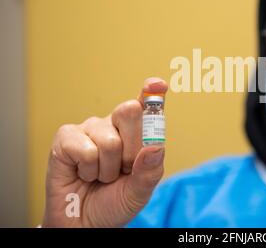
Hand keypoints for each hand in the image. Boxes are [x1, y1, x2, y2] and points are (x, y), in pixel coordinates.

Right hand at [42, 77, 167, 226]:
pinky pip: (86, 149)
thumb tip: (156, 147)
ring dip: (108, 168)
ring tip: (100, 176)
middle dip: (132, 148)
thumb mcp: (140, 191)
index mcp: (136, 133)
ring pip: (110, 140)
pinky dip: (88, 170)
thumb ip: (150, 171)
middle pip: (130, 111)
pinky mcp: (66, 138)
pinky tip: (83, 174)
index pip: (146, 106)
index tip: (158, 85)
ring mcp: (90, 129)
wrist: (85, 223)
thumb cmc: (114, 202)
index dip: (152, 92)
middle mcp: (113, 125)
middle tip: (124, 169)